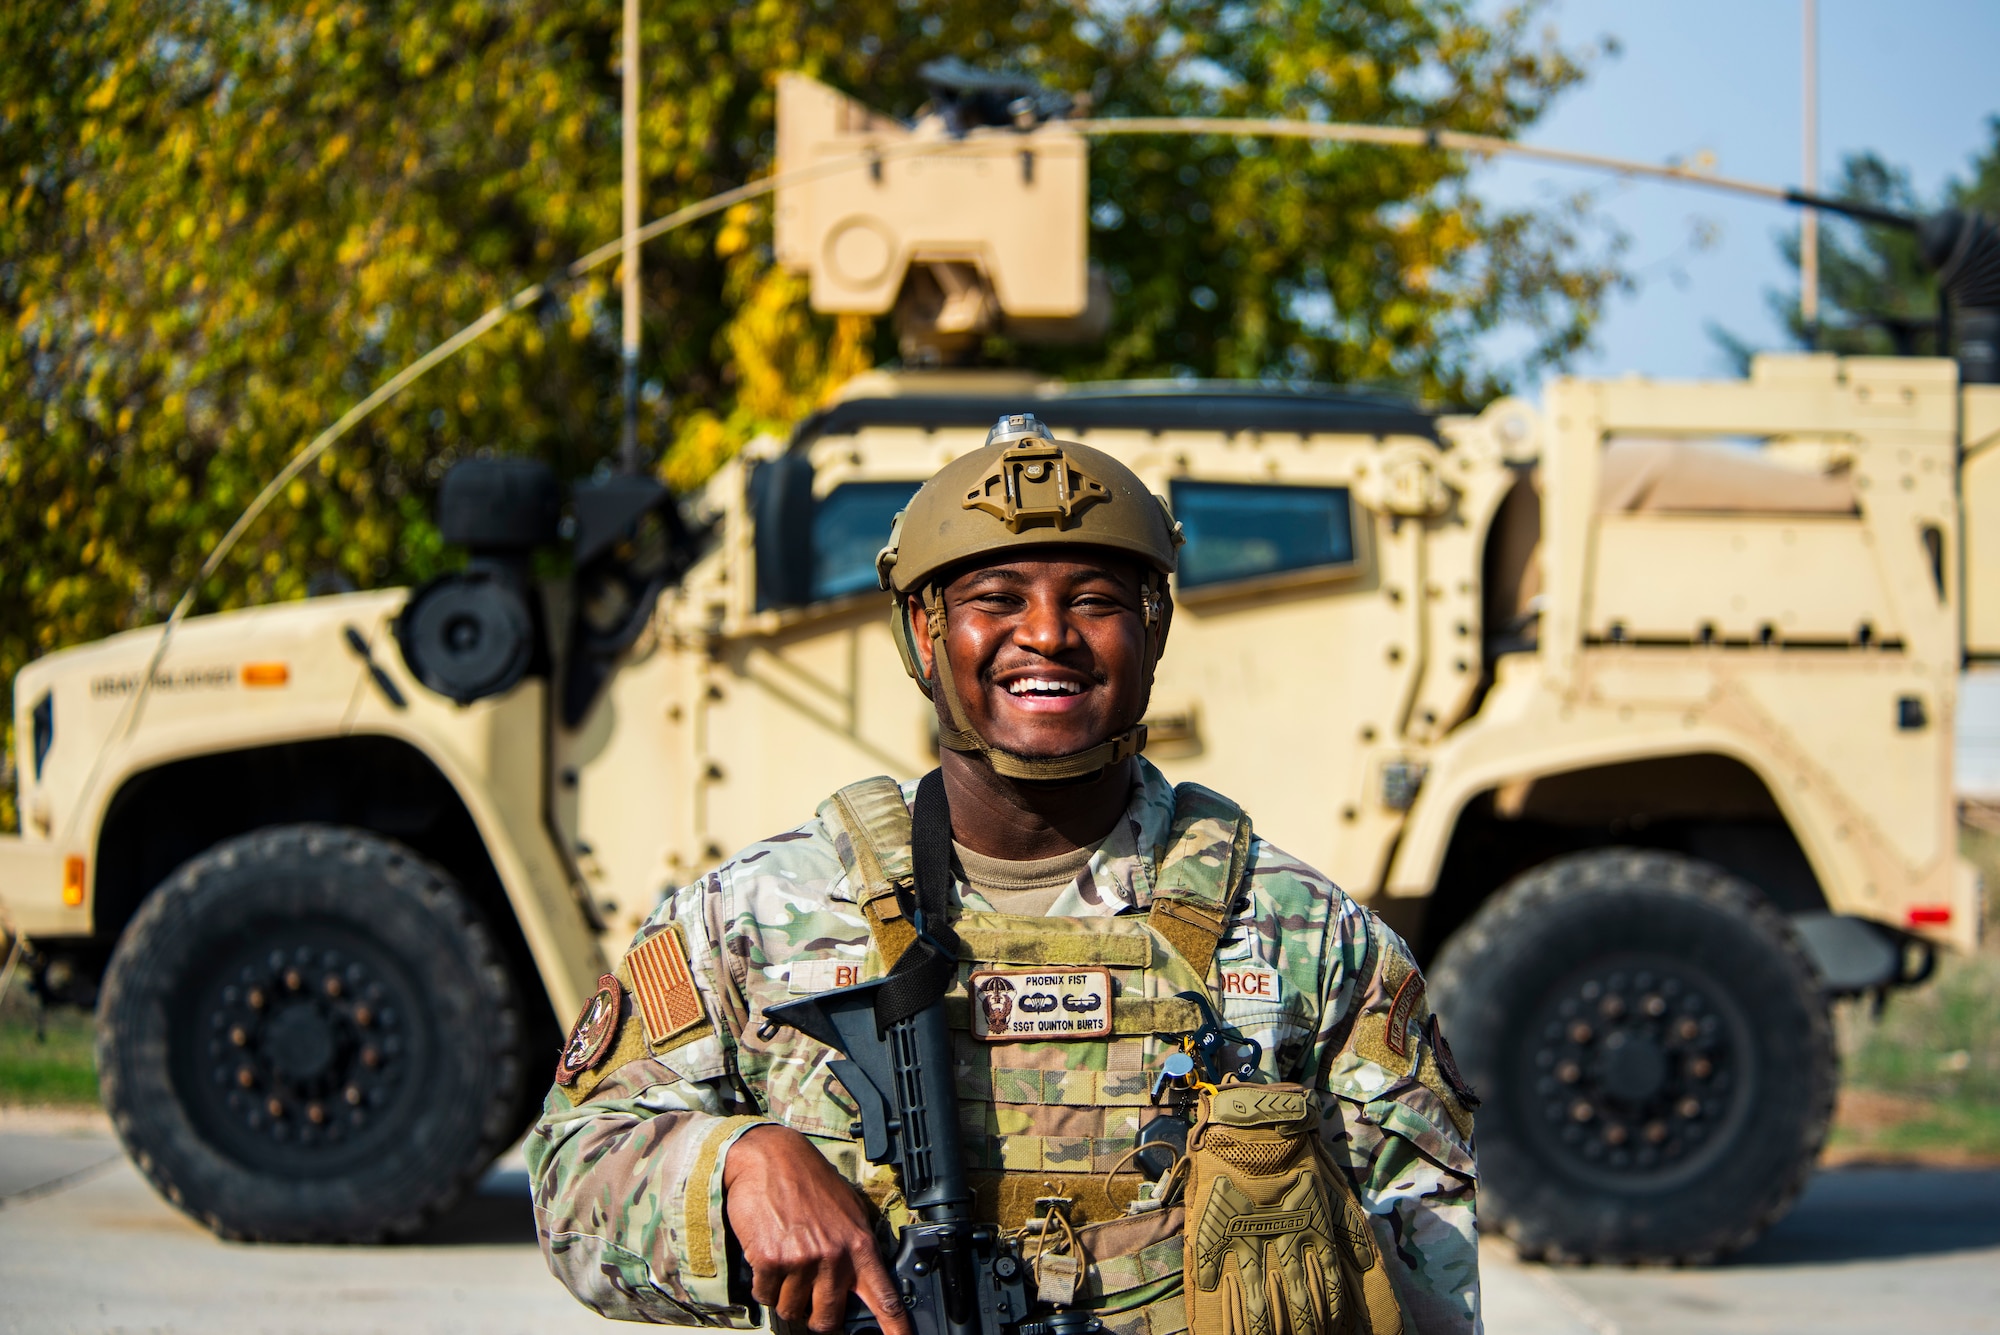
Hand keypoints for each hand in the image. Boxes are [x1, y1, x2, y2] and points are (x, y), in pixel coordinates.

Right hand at [722, 1123, 913, 1334]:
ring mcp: (802, 1261)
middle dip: (817, 1316)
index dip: (895, 1328)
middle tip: (809, 1297)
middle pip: (828, 1320)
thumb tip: (861, 1282)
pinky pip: (766, 1296)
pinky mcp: (771, 1261)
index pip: (884, 1297)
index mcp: (859, 1245)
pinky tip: (768, 1260)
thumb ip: (856, 1247)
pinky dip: (765, 1285)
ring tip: (787, 1265)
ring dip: (786, 1297)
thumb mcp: (848, 1211)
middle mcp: (834, 1257)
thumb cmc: (810, 1183)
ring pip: (792, 1310)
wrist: (771, 1158)